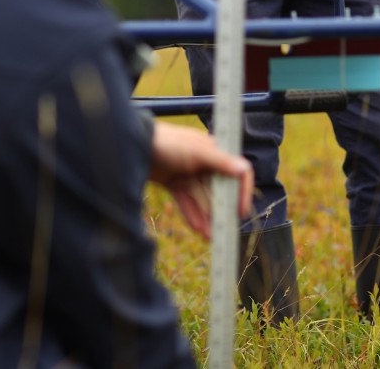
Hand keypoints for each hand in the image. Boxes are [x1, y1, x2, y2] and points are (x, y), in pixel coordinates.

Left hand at [149, 121, 252, 239]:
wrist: (134, 145)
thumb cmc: (168, 142)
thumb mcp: (197, 152)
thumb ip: (221, 162)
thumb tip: (244, 169)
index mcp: (214, 153)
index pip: (236, 173)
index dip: (241, 192)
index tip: (240, 211)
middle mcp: (204, 164)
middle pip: (218, 191)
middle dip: (221, 211)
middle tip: (224, 230)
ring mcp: (188, 174)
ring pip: (201, 200)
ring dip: (206, 217)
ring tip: (209, 236)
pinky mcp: (174, 183)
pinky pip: (186, 201)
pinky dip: (191, 214)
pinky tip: (197, 229)